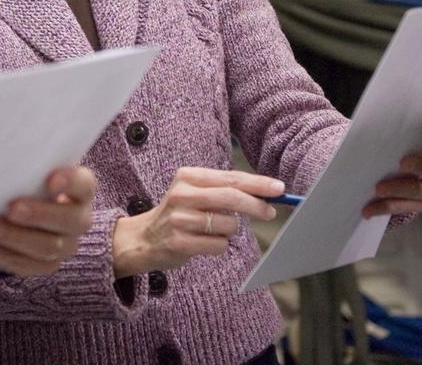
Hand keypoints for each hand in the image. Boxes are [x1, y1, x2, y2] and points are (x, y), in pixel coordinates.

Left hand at [0, 166, 95, 275]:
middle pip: (66, 221)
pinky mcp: (45, 264)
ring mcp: (65, 245)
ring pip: (46, 248)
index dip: (70, 182)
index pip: (83, 185)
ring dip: (14, 238)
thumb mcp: (33, 167)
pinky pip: (24, 265)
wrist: (31, 210)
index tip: (50, 179)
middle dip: (38, 215)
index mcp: (81, 189)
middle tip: (11, 208)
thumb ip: (25, 161)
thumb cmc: (30, 179)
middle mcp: (79, 219)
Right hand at [112, 167, 281, 277]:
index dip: (257, 184)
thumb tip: (265, 193)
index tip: (279, 188)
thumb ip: (224, 190)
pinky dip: (218, 246)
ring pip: (228, 225)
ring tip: (210, 230)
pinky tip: (202, 243)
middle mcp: (182, 194)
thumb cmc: (178, 214)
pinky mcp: (180, 242)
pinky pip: (218, 245)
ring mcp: (180, 219)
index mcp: (188, 177)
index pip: (230, 178)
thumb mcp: (194, 192)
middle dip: (256, 205)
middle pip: (231, 198)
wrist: (142, 239)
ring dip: (228, 231)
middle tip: (270, 212)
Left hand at [362, 116, 421, 217]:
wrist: (414, 164)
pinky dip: (385, 207)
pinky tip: (367, 209)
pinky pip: (405, 207)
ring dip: (400, 189)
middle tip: (403, 162)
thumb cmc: (416, 140)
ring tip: (379, 188)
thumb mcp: (418, 132)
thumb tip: (388, 114)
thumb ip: (412, 126)